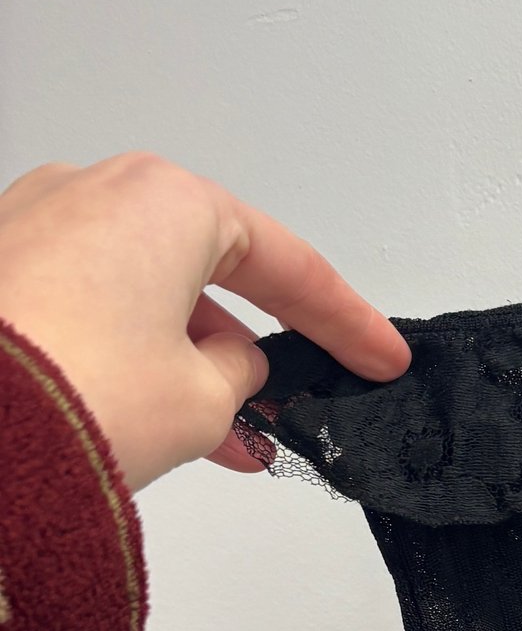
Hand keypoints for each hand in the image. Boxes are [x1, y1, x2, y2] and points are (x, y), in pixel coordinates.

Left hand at [0, 152, 408, 490]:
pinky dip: (131, 355)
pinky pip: (91, 306)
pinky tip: (153, 417)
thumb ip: (240, 376)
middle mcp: (96, 192)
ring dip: (189, 363)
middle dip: (252, 347)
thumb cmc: (75, 390)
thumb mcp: (206, 399)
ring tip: (219, 438)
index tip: (379, 358)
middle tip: (295, 403)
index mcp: (168, 199)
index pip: (286, 265)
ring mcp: (34, 225)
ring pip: (146, 295)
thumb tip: (229, 369)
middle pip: (209, 274)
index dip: (345, 323)